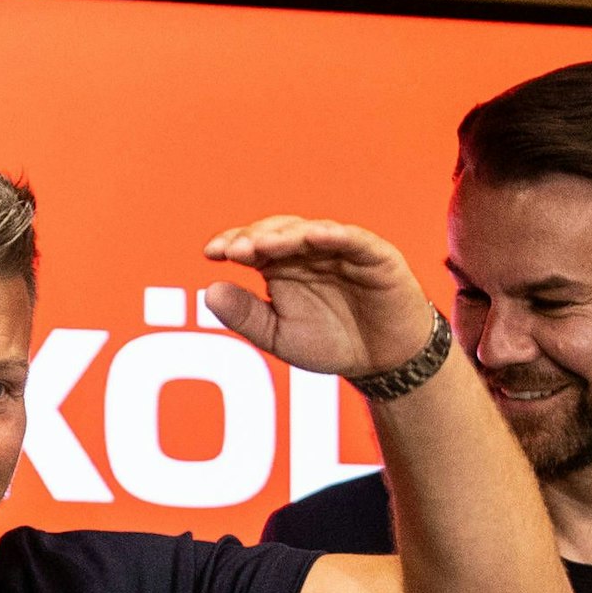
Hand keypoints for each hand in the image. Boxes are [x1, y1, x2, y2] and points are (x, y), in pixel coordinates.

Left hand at [202, 216, 434, 377]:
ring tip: (263, 243)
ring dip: (287, 235)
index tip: (212, 253)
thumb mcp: (279, 335)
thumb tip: (209, 292)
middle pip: (277, 231)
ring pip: (310, 231)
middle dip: (255, 238)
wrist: (382, 361)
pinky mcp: (373, 254)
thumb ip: (246, 316)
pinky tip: (315, 235)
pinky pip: (353, 239)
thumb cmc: (331, 342)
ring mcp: (340, 249)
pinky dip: (335, 235)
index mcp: (282, 266)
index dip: (232, 243)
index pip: (252, 245)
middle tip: (235, 249)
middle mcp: (308, 252)